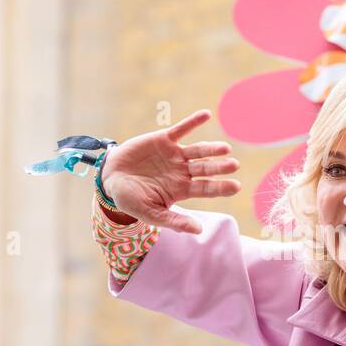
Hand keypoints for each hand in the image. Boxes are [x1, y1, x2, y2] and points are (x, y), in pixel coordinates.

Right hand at [101, 109, 241, 233]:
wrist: (110, 178)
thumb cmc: (130, 199)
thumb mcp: (150, 213)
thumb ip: (173, 221)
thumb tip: (199, 231)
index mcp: (182, 190)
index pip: (206, 188)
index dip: (220, 187)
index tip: (235, 186)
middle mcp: (183, 171)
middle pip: (205, 168)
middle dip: (219, 167)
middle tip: (233, 165)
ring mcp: (175, 155)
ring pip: (198, 150)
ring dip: (211, 149)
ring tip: (225, 148)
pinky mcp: (164, 139)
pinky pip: (181, 129)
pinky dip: (193, 122)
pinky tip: (206, 114)